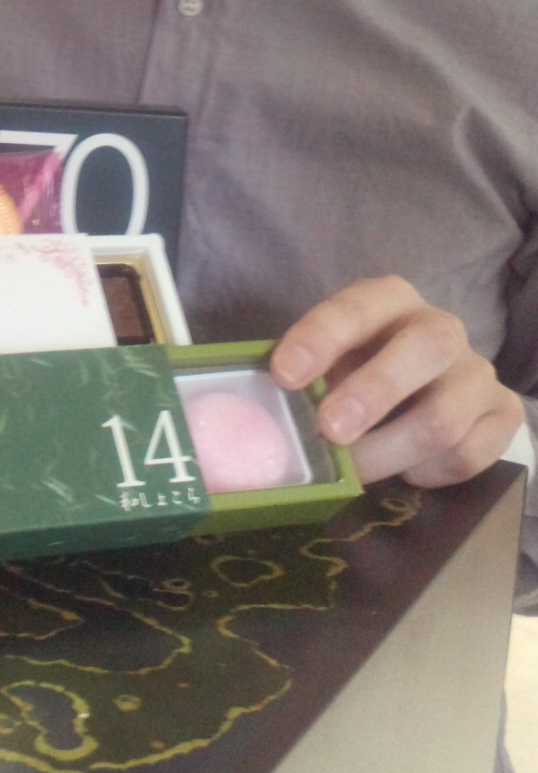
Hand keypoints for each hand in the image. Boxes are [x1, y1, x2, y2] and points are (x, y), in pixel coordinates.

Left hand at [271, 276, 523, 487]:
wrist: (433, 389)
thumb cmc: (364, 370)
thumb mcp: (334, 361)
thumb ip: (307, 379)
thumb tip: (270, 424)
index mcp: (390, 300)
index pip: (358, 306)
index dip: (320, 338)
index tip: (284, 375)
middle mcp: (441, 328)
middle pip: (424, 348)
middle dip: (373, 392)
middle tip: (330, 431)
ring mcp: (477, 372)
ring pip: (443, 417)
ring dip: (388, 453)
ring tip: (354, 471)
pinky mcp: (502, 414)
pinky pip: (468, 454)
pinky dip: (428, 472)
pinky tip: (406, 470)